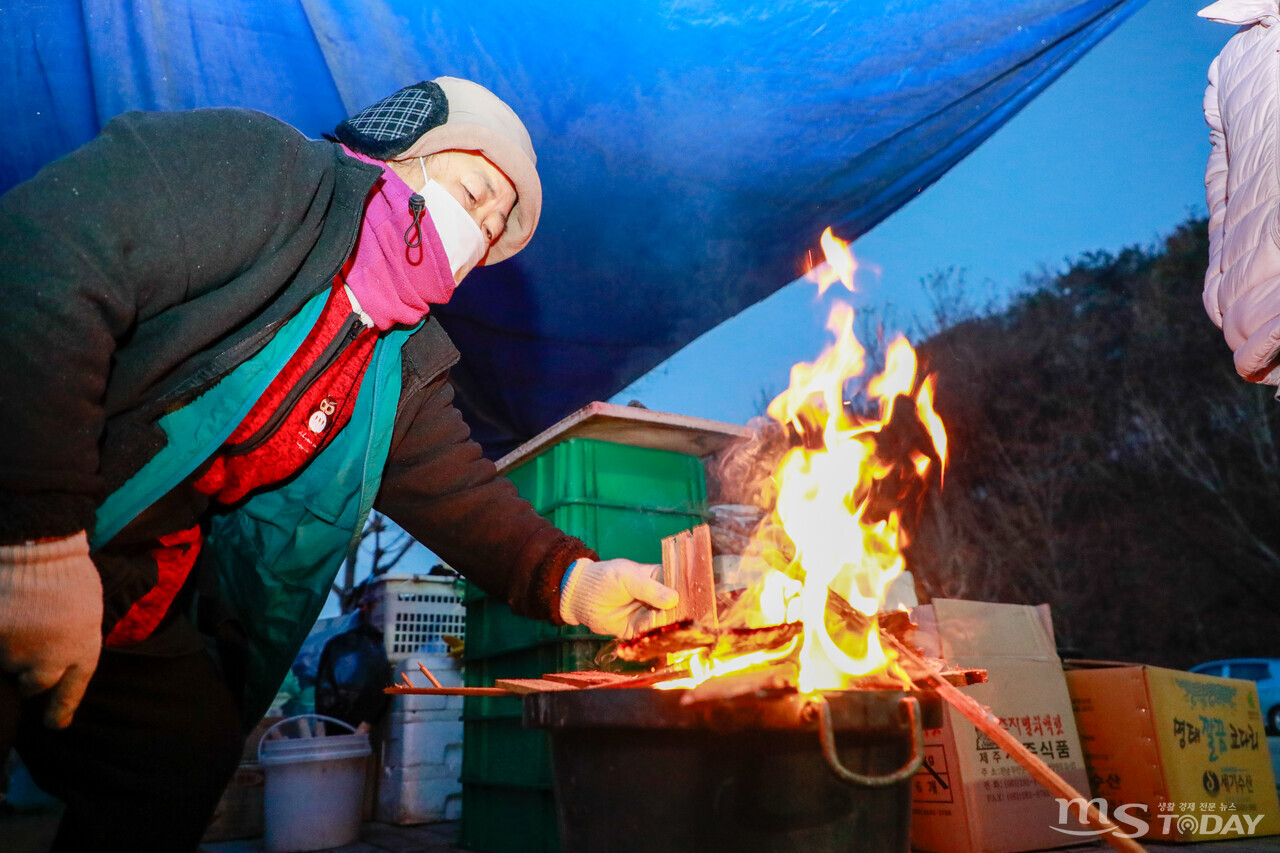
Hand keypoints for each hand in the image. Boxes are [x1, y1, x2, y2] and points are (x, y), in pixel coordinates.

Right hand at [0, 532, 102, 728]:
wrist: (40, 549)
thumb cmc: (69, 573)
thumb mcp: (86, 612)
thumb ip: (73, 641)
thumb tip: (58, 663)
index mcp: (83, 650)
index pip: (71, 691)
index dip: (60, 711)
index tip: (54, 725)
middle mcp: (51, 659)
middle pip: (33, 685)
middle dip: (29, 673)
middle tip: (29, 646)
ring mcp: (17, 651)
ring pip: (5, 665)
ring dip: (8, 650)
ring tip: (18, 620)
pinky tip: (5, 619)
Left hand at [558, 558, 678, 638]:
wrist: (581, 597)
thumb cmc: (605, 578)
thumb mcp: (627, 578)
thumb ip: (649, 589)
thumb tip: (674, 599)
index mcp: (661, 578)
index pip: (683, 586)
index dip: (690, 595)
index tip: (696, 604)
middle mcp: (660, 598)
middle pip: (679, 609)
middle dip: (679, 616)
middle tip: (674, 619)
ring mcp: (651, 615)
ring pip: (666, 625)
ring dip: (663, 629)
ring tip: (652, 626)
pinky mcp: (640, 631)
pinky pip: (650, 638)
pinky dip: (648, 640)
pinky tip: (640, 637)